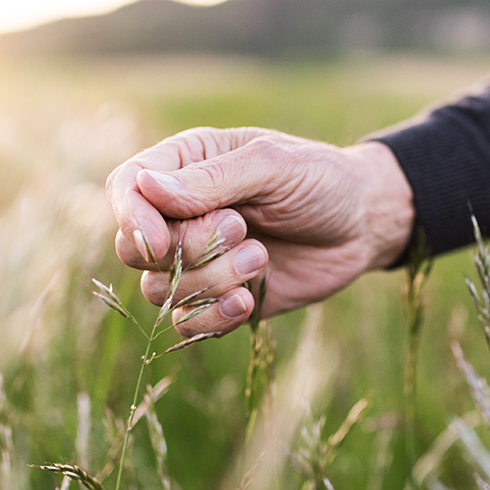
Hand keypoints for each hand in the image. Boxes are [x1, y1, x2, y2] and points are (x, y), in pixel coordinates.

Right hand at [105, 127, 414, 335]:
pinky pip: (187, 324)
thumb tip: (146, 188)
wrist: (363, 225)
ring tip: (261, 258)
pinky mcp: (218, 298)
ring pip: (160, 290)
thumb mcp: (274, 165)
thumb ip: (213, 179)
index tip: (160, 242)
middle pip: (134, 248)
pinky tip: (247, 301)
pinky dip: (213, 318)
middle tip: (240, 228)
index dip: (131, 218)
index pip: (126, 188)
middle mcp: (181, 213)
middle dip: (186, 249)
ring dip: (209, 281)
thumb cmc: (321, 180)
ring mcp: (197, 260)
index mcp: (186, 165)